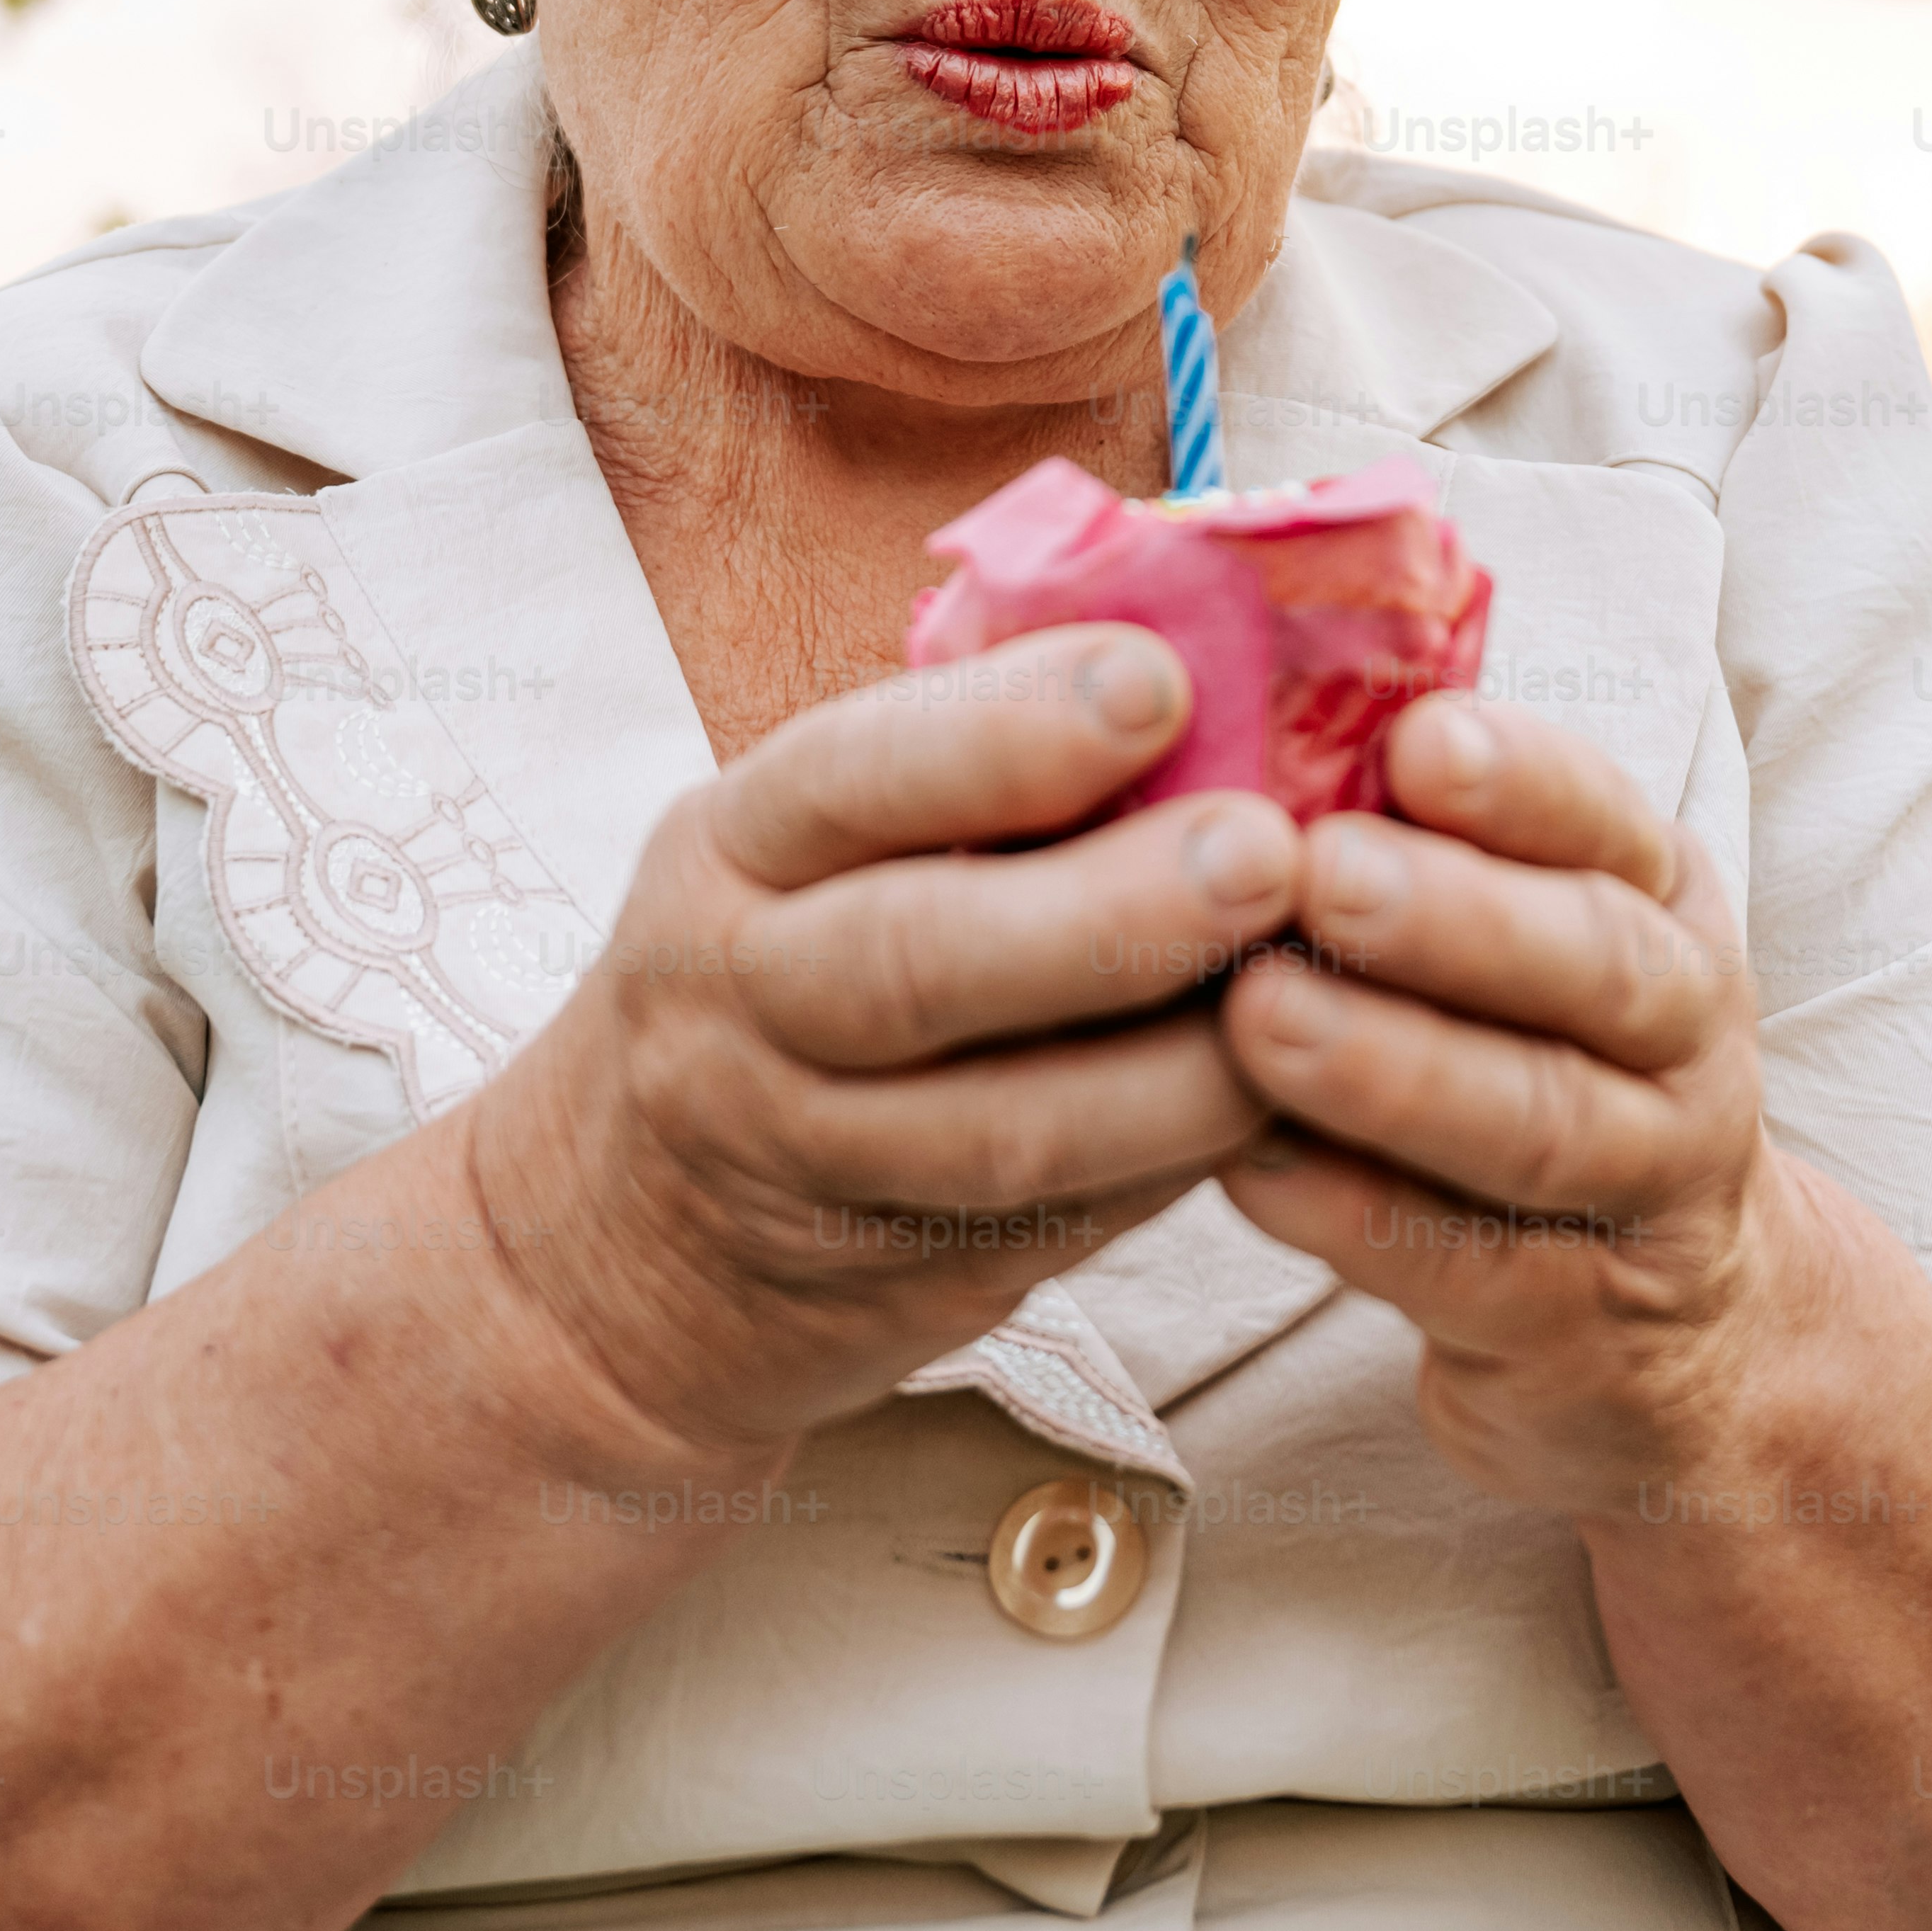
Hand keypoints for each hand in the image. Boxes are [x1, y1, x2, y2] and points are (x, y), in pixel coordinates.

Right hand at [462, 624, 1306, 1466]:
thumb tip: (1205, 655)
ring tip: (1307, 1004)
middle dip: (1107, 909)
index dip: (1006, 731)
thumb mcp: (806, 846)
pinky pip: (1059, 1226)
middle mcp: (742, 1000)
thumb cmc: (780, 965)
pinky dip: (1177, 1169)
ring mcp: (807, 1156)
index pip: (850, 775)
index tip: (1159, 681)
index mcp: (729, 848)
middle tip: (1266, 854)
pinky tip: (1279, 1108)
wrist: (624, 1239)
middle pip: (915, 961)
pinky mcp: (896, 1274)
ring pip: (999, 1130)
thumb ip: (964, 768)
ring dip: (1175, 1074)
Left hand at [1212, 694, 1812, 1519]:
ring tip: (1259, 1016)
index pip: (1607, 821)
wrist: (1666, 1334)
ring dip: (1395, 1068)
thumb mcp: (1525, 938)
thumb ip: (1412, 839)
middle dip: (1456, 913)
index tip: (1414, 737)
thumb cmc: (1528, 1067)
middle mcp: (1681, 1034)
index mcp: (1656, 901)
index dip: (1520, 780)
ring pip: (1539, 1122)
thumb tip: (1214, 709)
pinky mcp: (1579, 1327)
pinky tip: (1247, 1172)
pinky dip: (1357, 1218)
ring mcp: (1648, 1187)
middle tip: (1316, 869)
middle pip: (1594, 963)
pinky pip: (1468, 1268)